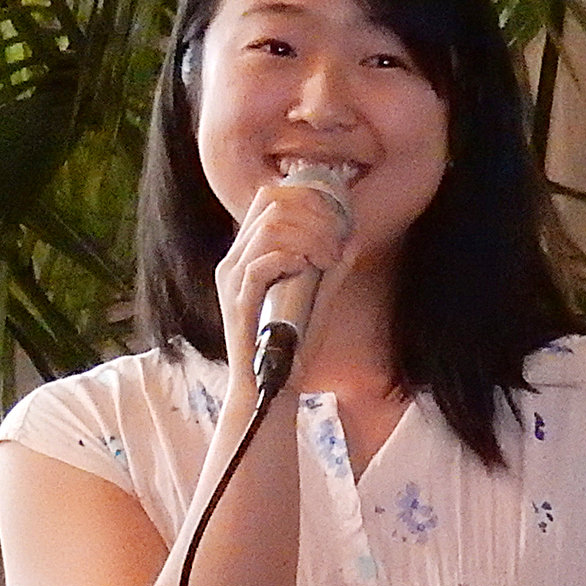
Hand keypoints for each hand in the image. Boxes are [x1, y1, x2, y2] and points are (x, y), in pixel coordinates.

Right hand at [212, 173, 353, 390]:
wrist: (270, 389)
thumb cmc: (291, 346)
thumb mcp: (318, 299)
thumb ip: (331, 270)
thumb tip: (352, 239)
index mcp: (249, 253)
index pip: (270, 198)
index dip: (306, 196)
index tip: (336, 220)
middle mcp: (235, 259)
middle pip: (272, 203)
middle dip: (314, 215)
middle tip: (336, 243)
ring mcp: (233, 279)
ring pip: (269, 227)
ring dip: (308, 236)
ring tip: (327, 258)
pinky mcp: (238, 301)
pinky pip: (260, 263)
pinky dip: (290, 258)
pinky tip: (308, 269)